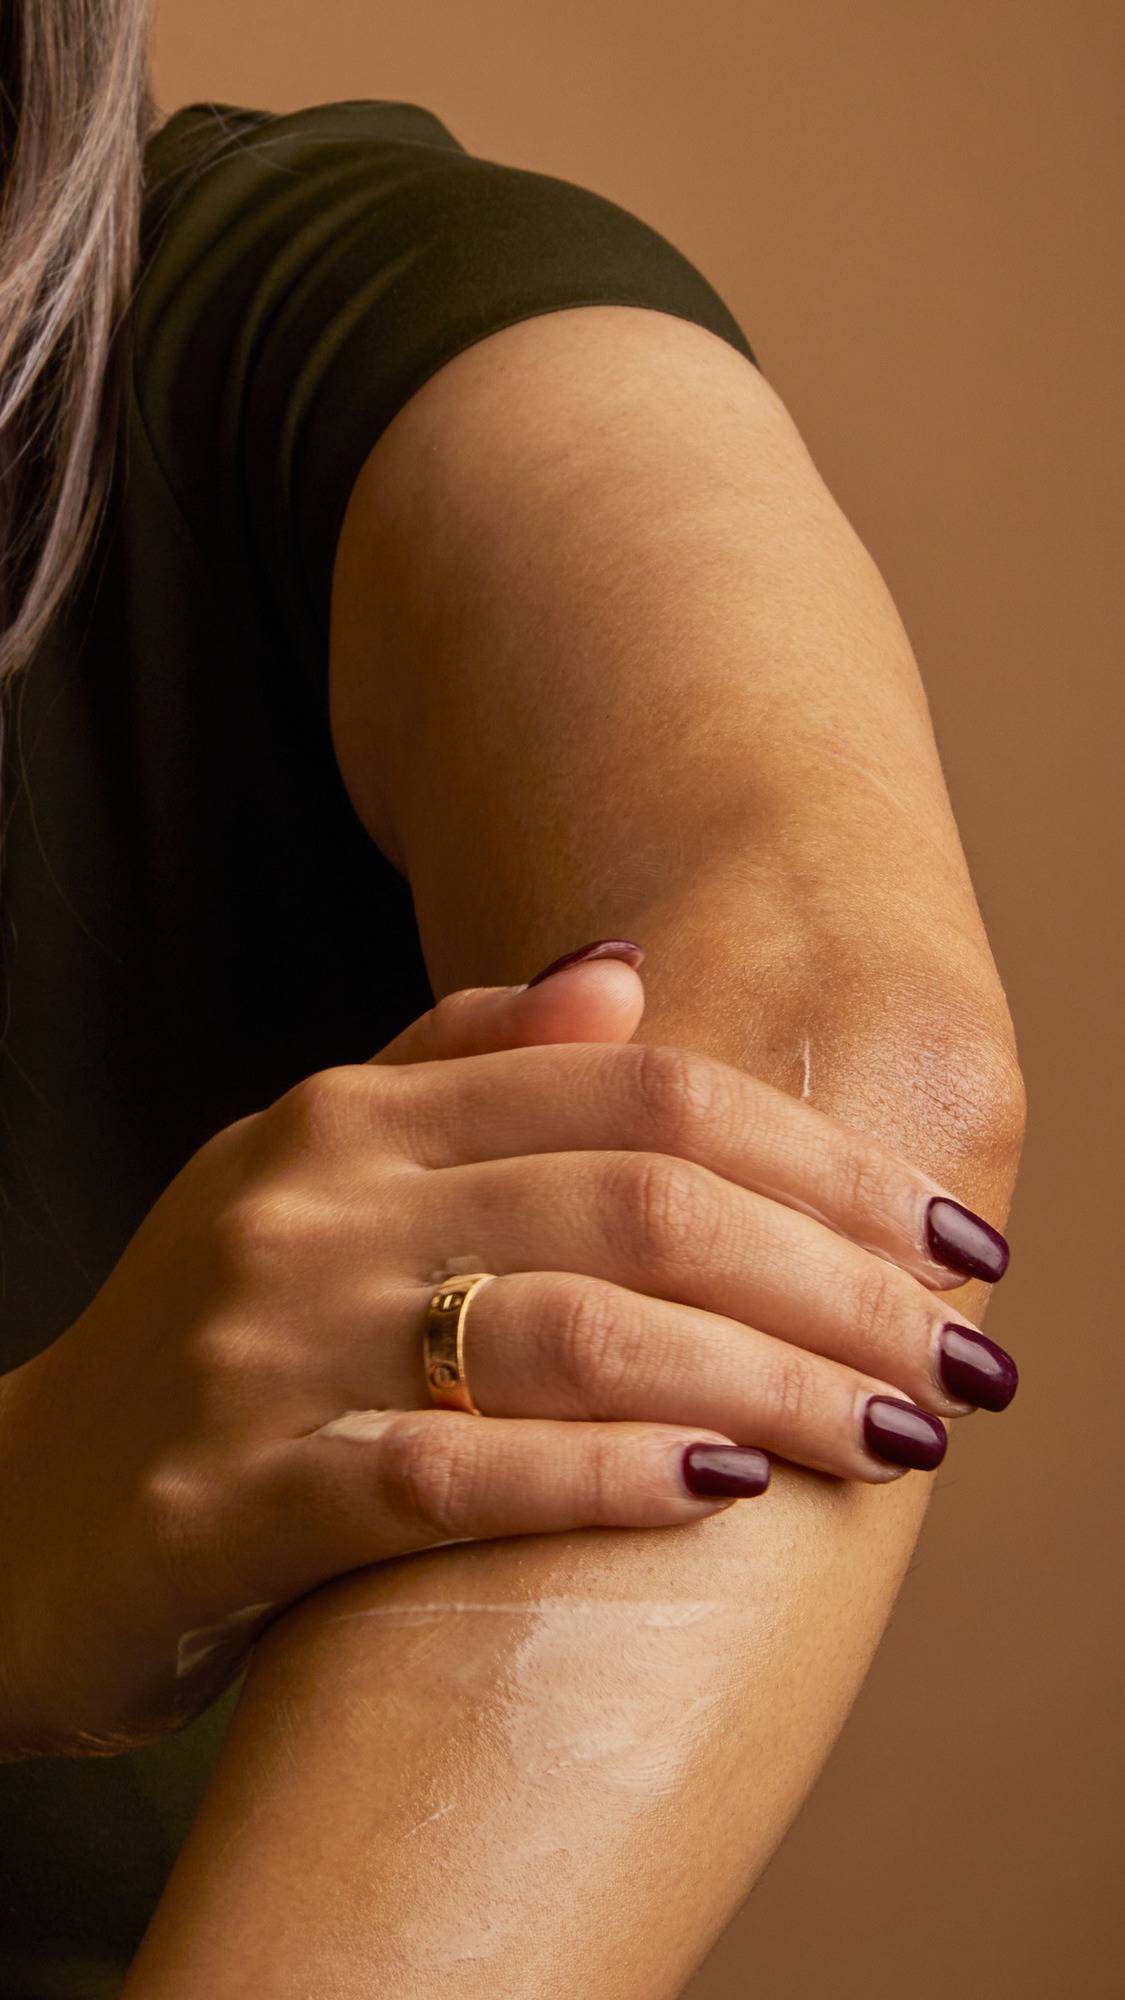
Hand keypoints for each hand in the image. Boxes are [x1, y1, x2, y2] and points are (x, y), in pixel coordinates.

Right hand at [0, 942, 1013, 1761]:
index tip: (945, 1235)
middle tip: (963, 1353)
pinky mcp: (235, 1502)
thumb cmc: (204, 1342)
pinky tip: (717, 1494)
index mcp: (354, 1117)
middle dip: (832, 1281)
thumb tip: (619, 975)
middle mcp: (316, 1208)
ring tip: (891, 1433)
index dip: (816, 1157)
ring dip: (761, 1385)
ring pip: (573, 1335)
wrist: (3, 1512)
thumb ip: (454, 1066)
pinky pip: (450, 1480)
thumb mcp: (312, 1171)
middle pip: (638, 1204)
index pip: (636, 1093)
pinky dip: (598, 1484)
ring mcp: (271, 1352)